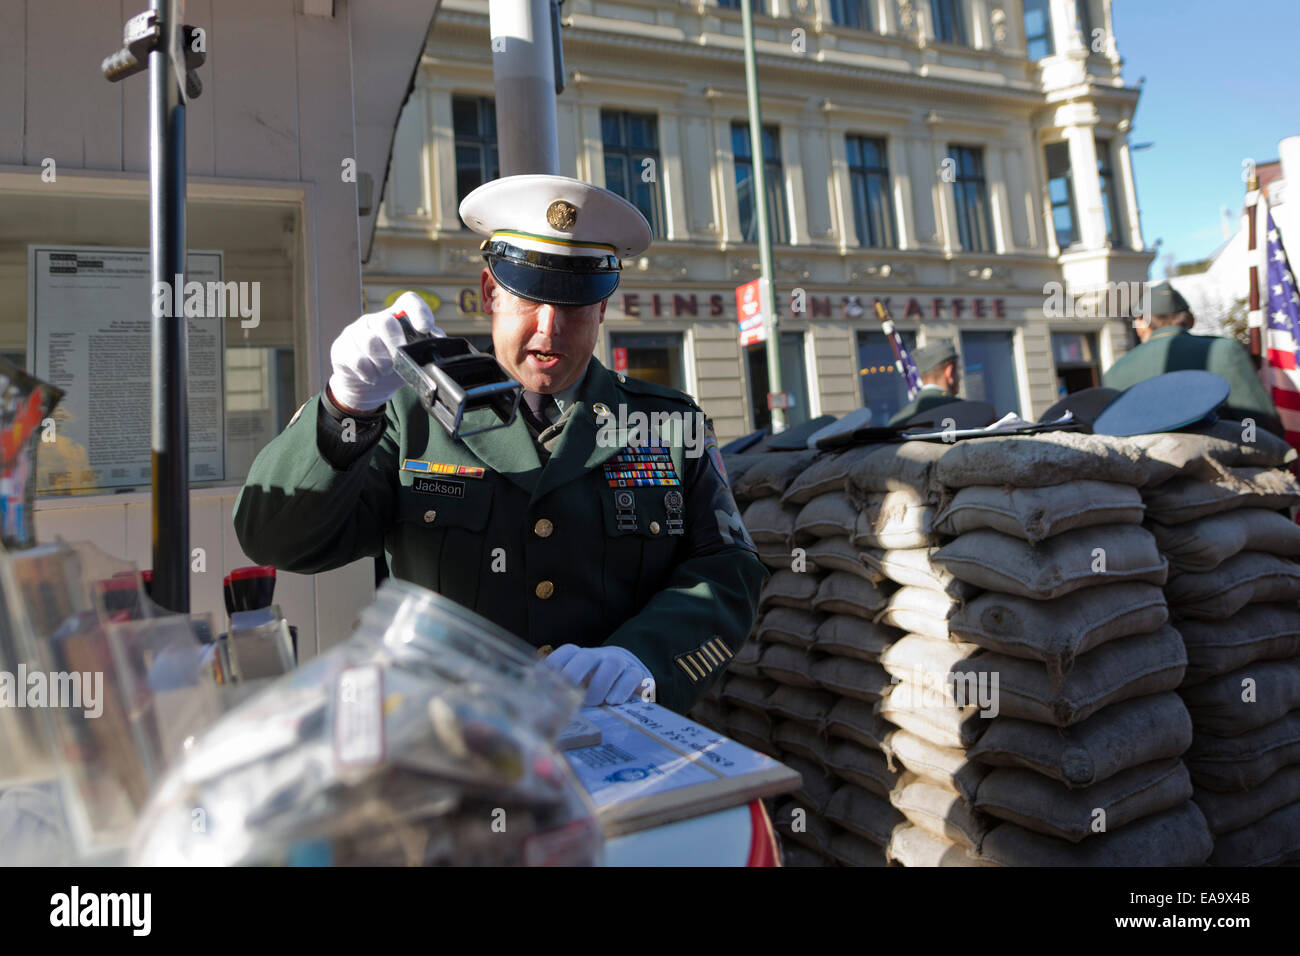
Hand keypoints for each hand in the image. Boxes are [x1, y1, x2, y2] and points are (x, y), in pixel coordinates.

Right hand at [328, 291, 442, 412]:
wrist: (366, 387)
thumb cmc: (394, 368)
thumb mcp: (413, 358)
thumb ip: (426, 347)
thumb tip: (438, 340)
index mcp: (398, 319)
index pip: (408, 301)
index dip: (418, 312)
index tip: (424, 329)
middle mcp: (376, 320)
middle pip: (386, 321)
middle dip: (396, 346)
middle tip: (398, 362)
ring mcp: (356, 331)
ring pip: (370, 340)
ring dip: (381, 362)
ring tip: (385, 372)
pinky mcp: (342, 347)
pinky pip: (356, 358)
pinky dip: (368, 372)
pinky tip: (372, 377)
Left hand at [544, 644, 652, 706]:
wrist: (632, 672)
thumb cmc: (598, 682)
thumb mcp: (579, 682)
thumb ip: (557, 686)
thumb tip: (529, 687)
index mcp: (582, 656)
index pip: (566, 653)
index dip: (553, 664)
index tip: (540, 680)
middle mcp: (600, 656)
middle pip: (586, 656)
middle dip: (574, 673)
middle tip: (566, 693)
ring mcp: (620, 663)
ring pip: (612, 664)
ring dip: (600, 684)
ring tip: (593, 702)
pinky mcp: (637, 674)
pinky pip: (631, 677)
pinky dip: (622, 689)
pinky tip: (612, 702)